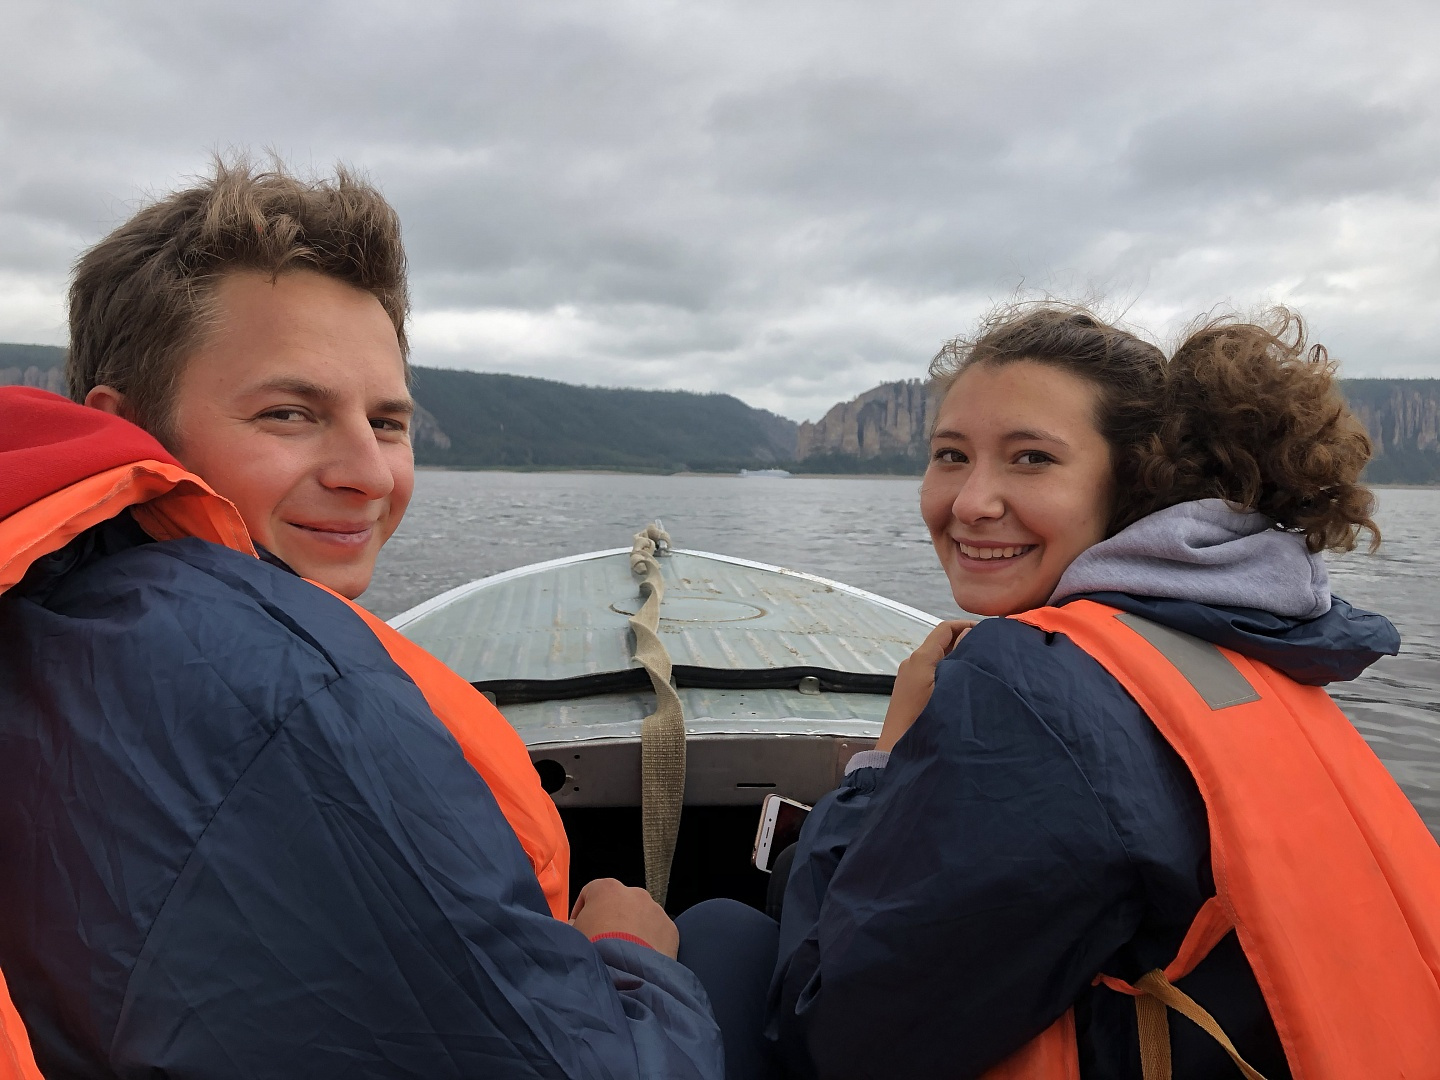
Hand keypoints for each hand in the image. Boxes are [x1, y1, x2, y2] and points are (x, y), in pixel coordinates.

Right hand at [570, 878, 679, 958]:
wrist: (626, 974)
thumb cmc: (595, 951)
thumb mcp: (573, 936)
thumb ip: (573, 925)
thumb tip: (575, 926)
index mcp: (607, 889)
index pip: (590, 892)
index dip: (582, 910)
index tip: (579, 926)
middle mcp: (634, 893)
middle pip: (619, 903)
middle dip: (611, 919)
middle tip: (603, 943)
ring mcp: (655, 910)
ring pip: (641, 917)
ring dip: (632, 930)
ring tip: (622, 955)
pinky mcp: (670, 929)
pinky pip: (657, 933)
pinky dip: (650, 943)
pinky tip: (639, 960)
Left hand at [876, 619, 975, 751]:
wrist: (897, 750)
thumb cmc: (926, 719)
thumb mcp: (948, 687)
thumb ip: (958, 659)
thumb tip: (969, 633)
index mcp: (920, 658)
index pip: (945, 629)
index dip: (966, 626)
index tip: (988, 632)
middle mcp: (912, 663)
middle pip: (941, 643)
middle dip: (964, 642)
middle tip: (989, 650)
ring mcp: (909, 678)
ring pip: (937, 659)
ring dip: (957, 658)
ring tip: (981, 667)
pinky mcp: (909, 692)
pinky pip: (932, 673)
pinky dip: (949, 671)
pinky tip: (964, 685)